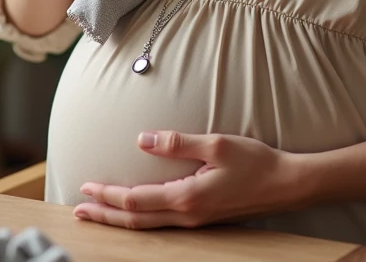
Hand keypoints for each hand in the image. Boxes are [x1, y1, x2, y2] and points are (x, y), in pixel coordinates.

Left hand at [74, 131, 302, 229]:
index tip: (86, 187)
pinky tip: (134, 212)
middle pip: (135, 220)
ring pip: (148, 226)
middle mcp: (187, 215)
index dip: (108, 195)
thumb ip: (177, 143)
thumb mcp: (216, 144)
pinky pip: (161, 224)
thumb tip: (143, 139)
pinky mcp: (202, 219)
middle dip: (105, 214)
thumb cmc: (255, 162)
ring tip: (97, 213)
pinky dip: (140, 219)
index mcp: (187, 197)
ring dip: (119, 219)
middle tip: (79, 209)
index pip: (136, 200)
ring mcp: (195, 221)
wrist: (286, 186)